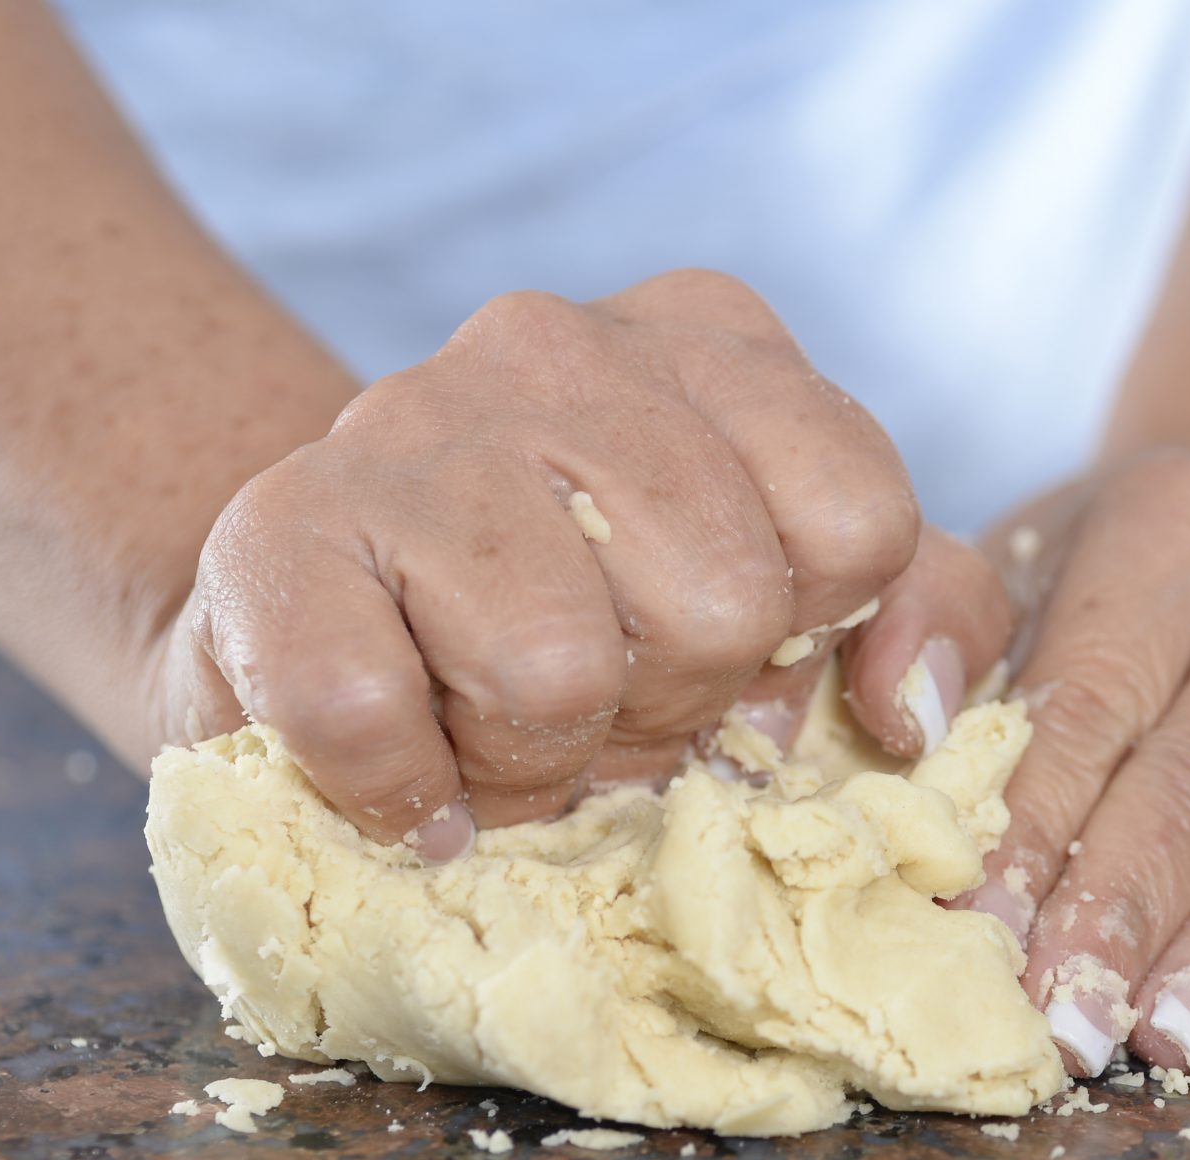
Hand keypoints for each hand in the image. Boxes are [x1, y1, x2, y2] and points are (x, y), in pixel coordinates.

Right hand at [142, 269, 1007, 854]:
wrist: (319, 622)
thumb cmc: (576, 613)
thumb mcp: (782, 589)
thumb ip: (914, 608)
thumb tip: (916, 706)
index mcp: (710, 341)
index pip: (851, 516)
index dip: (793, 638)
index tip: (710, 655)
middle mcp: (558, 343)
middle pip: (716, 606)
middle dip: (659, 710)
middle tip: (588, 707)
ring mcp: (405, 421)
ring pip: (552, 668)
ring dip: (527, 759)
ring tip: (489, 729)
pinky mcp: (272, 532)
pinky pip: (369, 713)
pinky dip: (397, 788)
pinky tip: (403, 772)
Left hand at [957, 448, 1189, 1075]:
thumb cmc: (1111, 567)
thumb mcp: (1017, 551)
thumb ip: (945, 622)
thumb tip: (907, 726)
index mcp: (1182, 538)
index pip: (1095, 704)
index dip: (1035, 828)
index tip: (977, 934)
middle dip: (1126, 918)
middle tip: (1064, 1026)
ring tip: (1170, 1044)